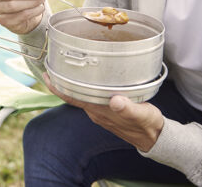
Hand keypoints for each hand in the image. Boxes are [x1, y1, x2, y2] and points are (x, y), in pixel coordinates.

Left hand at [43, 73, 163, 151]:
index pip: (71, 98)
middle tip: (54, 63)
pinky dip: (86, 87)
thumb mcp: (141, 114)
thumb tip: (115, 101)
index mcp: (99, 110)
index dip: (57, 87)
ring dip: (73, 83)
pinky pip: (91, 97)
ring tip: (69, 66)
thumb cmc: (147, 125)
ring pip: (81, 96)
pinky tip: (90, 78)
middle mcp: (95, 112)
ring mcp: (100, 112)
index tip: (47, 75)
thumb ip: (127, 108)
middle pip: (72, 95)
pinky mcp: (107, 111)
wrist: (154, 138)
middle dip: (62, 81)